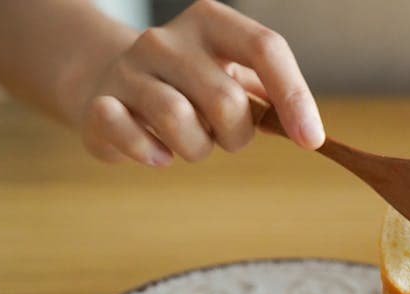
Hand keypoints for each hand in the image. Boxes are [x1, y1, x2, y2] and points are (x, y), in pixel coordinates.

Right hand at [75, 0, 322, 165]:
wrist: (106, 80)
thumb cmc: (188, 86)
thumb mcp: (232, 77)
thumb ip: (271, 98)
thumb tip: (309, 132)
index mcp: (211, 23)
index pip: (265, 48)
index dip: (294, 96)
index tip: (310, 139)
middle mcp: (167, 39)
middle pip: (226, 100)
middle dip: (236, 135)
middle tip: (221, 136)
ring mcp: (128, 68)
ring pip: (179, 120)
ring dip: (196, 148)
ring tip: (189, 142)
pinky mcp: (99, 103)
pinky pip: (131, 136)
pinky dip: (152, 154)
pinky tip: (158, 155)